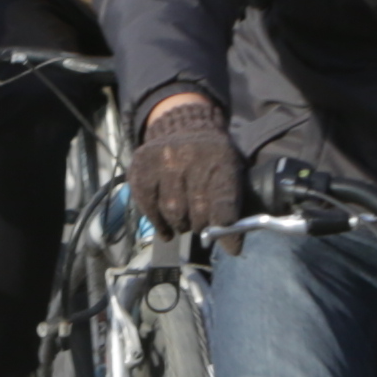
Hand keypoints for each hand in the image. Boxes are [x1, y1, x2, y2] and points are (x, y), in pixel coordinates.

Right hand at [132, 98, 243, 239]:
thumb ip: (235, 205)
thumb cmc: (213, 161)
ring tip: (184, 219)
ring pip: (173, 214)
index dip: (227, 224)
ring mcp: (162, 163)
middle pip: (197, 213)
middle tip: (202, 223)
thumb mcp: (234, 172)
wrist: (184, 129)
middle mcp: (190, 159)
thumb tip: (233, 247)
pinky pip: (149, 209)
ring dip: (180, 224)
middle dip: (202, 225)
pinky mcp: (141, 170)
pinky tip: (166, 227)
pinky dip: (158, 222)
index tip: (231, 245)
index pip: (225, 198)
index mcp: (221, 161)